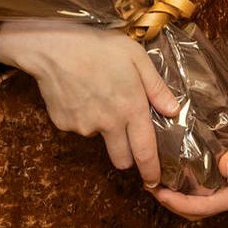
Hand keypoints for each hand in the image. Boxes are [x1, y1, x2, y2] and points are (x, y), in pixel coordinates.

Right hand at [0, 21, 179, 185]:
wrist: (54, 46)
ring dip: (102, 128)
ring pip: (98, 139)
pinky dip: (81, 116)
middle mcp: (109, 123)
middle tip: (126, 136)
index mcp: (131, 108)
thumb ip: (156, 87)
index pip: (145, 151)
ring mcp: (84, 127)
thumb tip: (174, 111)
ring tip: (96, 94)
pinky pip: (78, 127)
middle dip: (127, 156)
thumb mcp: (136, 56)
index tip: (154, 181)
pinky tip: (78, 92)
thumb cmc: (98, 46)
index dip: (151, 170)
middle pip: (121, 159)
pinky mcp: (65, 125)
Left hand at [151, 93, 227, 219]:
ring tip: (154, 177)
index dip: (182, 204)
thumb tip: (225, 168)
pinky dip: (182, 180)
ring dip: (174, 193)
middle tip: (149, 184)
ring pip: (196, 198)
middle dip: (172, 201)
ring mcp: (227, 183)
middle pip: (197, 208)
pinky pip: (199, 183)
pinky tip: (170, 165)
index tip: (160, 193)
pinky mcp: (222, 171)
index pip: (207, 206)